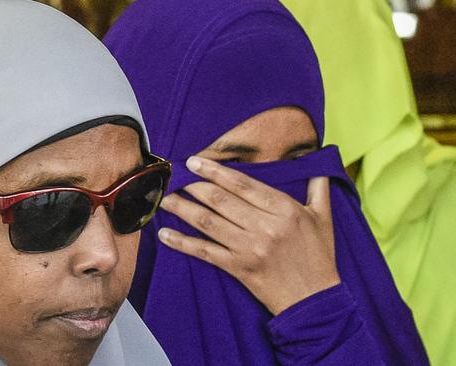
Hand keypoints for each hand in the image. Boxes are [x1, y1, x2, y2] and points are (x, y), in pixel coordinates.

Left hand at [157, 156, 339, 314]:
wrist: (316, 301)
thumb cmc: (319, 257)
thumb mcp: (324, 218)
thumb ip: (318, 187)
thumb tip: (318, 161)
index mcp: (284, 209)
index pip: (242, 184)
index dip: (215, 171)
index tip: (194, 162)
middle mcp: (264, 226)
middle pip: (220, 200)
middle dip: (193, 185)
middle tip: (173, 176)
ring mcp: (249, 248)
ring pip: (208, 222)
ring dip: (182, 209)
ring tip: (164, 198)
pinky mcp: (238, 268)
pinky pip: (205, 252)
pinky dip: (183, 243)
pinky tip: (165, 234)